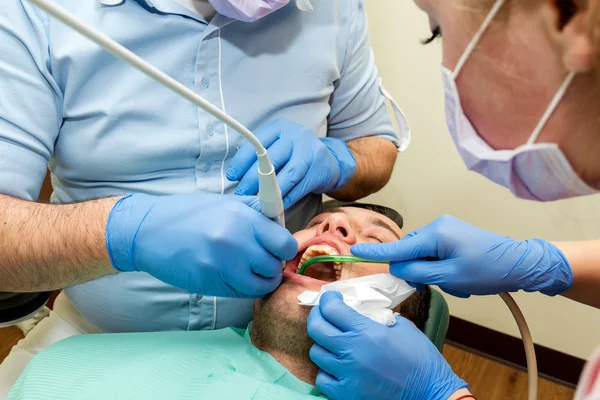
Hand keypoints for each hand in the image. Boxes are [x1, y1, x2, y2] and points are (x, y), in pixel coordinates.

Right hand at [106, 193, 297, 296]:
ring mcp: (222, 266)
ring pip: (261, 285)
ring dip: (261, 281)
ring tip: (250, 271)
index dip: (284, 248)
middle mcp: (236, 241)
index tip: (277, 248)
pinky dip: (244, 289)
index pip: (284, 243)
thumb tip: (280, 226)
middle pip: (274, 266)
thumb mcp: (225, 203)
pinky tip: (236, 277)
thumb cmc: (186, 214)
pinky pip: (241, 293)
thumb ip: (254, 213)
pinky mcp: (210, 283)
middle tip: (262, 261)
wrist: (147, 231)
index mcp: (243, 217)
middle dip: (272, 266)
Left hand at [227, 118, 355, 208]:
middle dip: (252, 179)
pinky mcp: (319, 170)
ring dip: (270, 193)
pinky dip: (285, 199)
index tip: (232, 176)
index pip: (257, 143)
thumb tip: (238, 178)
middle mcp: (296, 136)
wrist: (330, 161)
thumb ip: (261, 157)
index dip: (242, 161)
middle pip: (270, 159)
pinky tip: (275, 206)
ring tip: (256, 204)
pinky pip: (299, 188)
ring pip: (286, 176)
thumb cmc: (296, 155)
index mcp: (280, 127)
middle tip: (241, 194)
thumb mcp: (279, 147)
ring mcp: (310, 152)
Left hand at [307, 292, 466, 399]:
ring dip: (323, 344)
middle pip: (316, 328)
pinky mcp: (345, 395)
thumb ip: (377, 317)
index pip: (332, 309)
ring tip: (334, 341)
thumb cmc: (421, 360)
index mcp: (367, 332)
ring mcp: (346, 375)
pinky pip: (322, 378)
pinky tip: (338, 366)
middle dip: (317, 316)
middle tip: (324, 314)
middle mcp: (352, 352)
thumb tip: (359, 311)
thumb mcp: (402, 327)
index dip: (327, 299)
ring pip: (316, 353)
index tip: (331, 298)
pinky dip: (327, 370)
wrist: (431, 395)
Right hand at [352, 215, 573, 296]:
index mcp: (435, 234)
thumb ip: (418, 272)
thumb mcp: (450, 277)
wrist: (521, 263)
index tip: (353, 251)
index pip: (398, 247)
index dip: (375, 252)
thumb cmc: (488, 271)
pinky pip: (434, 252)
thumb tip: (397, 267)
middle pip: (410, 252)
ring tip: (457, 283)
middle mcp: (437, 226)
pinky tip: (459, 278)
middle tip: (441, 285)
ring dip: (432, 271)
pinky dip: (440, 267)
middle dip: (417, 270)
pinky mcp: (452, 234)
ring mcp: (445, 228)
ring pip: (422, 255)